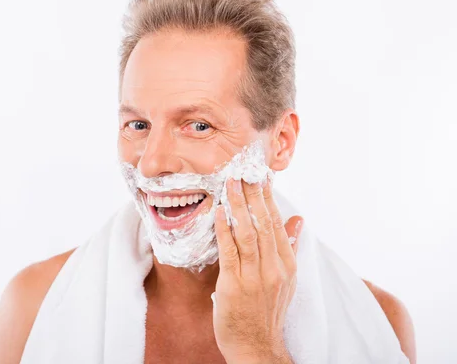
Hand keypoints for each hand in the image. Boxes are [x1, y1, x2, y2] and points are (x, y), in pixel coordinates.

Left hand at [212, 178, 302, 363]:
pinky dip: (224, 230)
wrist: (257, 347)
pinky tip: (219, 212)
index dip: (268, 199)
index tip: (261, 177)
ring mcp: (255, 277)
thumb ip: (290, 247)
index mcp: (286, 265)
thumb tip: (298, 220)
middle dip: (252, 195)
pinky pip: (230, 252)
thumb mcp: (287, 279)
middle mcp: (274, 268)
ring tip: (230, 183)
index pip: (277, 224)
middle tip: (243, 171)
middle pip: (263, 223)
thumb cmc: (267, 312)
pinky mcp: (234, 286)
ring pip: (248, 233)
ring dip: (238, 206)